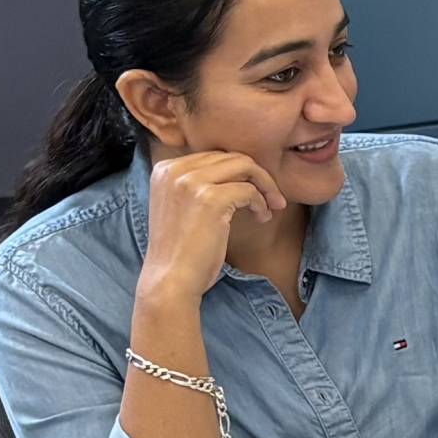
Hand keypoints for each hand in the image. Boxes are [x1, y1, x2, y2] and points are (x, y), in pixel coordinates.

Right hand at [138, 151, 286, 305]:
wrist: (170, 281)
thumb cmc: (180, 253)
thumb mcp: (181, 208)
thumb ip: (197, 186)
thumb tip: (236, 172)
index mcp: (165, 170)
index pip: (212, 156)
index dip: (238, 171)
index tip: (253, 190)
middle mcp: (175, 170)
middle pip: (230, 156)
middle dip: (256, 175)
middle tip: (272, 198)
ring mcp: (191, 182)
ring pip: (244, 166)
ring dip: (264, 185)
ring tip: (270, 207)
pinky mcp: (210, 198)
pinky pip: (248, 190)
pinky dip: (261, 202)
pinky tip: (261, 218)